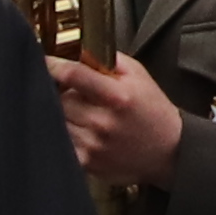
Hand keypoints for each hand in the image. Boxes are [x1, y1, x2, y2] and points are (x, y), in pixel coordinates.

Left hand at [46, 53, 184, 187]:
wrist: (170, 150)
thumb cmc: (153, 111)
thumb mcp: (139, 76)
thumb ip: (108, 60)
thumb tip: (79, 51)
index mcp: (118, 96)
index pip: (73, 75)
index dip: (53, 66)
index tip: (45, 63)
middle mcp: (103, 121)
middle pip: (60, 100)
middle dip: (63, 93)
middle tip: (75, 94)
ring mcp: (93, 144)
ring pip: (57, 122)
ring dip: (64, 116)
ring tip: (83, 114)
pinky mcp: (87, 163)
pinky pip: (61, 144)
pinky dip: (65, 136)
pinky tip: (80, 132)